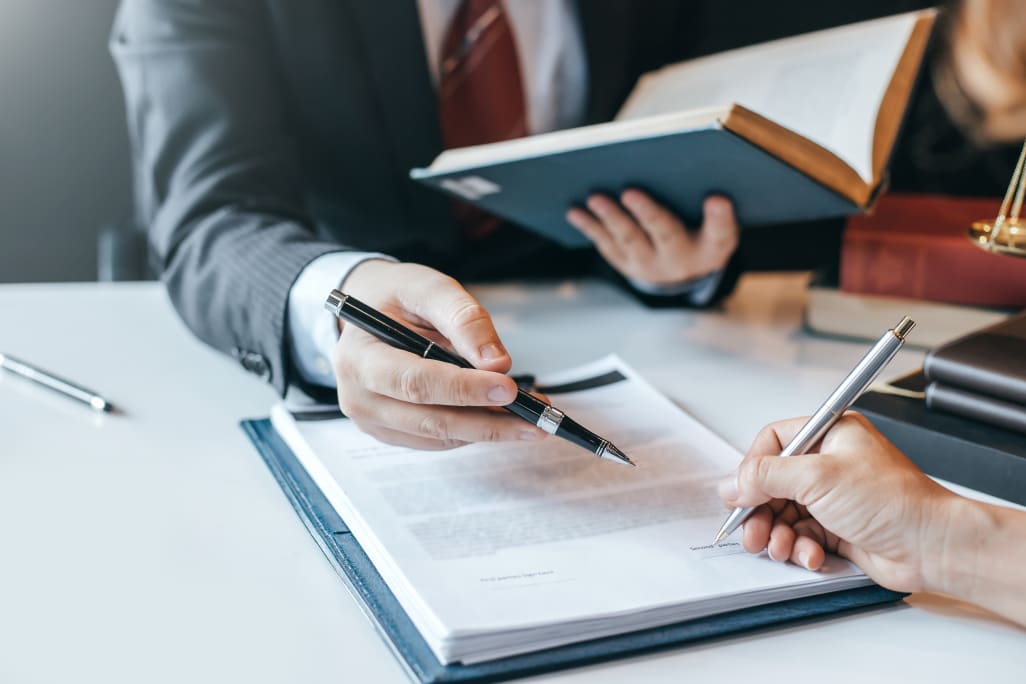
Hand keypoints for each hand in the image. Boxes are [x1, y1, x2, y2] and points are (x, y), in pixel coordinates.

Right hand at [333, 260, 547, 448]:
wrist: (370, 312)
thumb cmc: (397, 297)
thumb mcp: (429, 288)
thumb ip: (463, 319)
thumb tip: (497, 362)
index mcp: (359, 356)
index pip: (415, 382)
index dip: (463, 390)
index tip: (508, 388)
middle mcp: (358, 395)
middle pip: (430, 420)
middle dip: (488, 422)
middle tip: (535, 420)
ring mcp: (372, 419)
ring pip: (439, 436)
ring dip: (489, 430)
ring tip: (531, 417)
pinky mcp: (390, 432)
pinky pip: (438, 440)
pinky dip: (474, 431)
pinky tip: (503, 416)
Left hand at [565, 190, 737, 286]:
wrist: (683, 272)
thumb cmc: (702, 230)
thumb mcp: (716, 221)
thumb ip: (710, 202)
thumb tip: (683, 158)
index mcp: (712, 247)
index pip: (721, 232)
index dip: (720, 217)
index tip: (717, 198)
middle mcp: (682, 260)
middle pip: (666, 235)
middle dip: (648, 213)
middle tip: (630, 191)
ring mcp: (650, 265)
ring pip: (629, 239)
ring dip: (611, 218)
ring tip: (595, 197)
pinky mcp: (626, 264)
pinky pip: (606, 244)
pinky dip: (590, 226)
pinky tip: (574, 211)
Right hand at [718, 413, 961, 592]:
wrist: (931, 546)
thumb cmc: (893, 501)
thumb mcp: (818, 477)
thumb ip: (767, 476)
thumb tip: (733, 483)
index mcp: (830, 434)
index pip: (773, 442)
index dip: (753, 468)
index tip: (741, 493)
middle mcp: (830, 463)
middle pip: (772, 483)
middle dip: (759, 510)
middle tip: (751, 531)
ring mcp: (833, 497)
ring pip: (783, 513)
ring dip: (776, 533)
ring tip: (779, 547)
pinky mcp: (837, 527)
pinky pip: (801, 535)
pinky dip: (799, 548)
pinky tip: (810, 555)